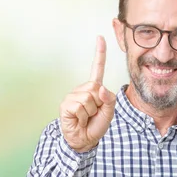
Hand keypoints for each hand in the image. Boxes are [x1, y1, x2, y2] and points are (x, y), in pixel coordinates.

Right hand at [60, 36, 116, 152]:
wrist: (85, 140)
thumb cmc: (96, 124)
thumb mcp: (109, 112)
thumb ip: (109, 99)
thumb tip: (99, 88)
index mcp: (94, 88)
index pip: (97, 68)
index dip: (99, 53)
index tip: (100, 37)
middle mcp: (82, 89)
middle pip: (95, 88)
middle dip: (99, 104)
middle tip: (94, 113)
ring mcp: (72, 96)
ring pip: (88, 98)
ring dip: (91, 111)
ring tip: (86, 117)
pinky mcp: (66, 104)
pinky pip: (80, 106)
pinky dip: (83, 116)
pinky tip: (79, 119)